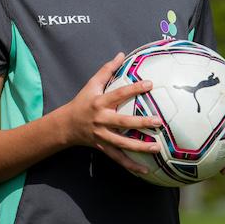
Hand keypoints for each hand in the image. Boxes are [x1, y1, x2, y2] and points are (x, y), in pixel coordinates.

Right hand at [64, 52, 161, 174]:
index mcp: (100, 102)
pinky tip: (145, 170)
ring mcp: (102, 135)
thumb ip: (107, 70)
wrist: (67, 125)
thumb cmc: (82, 101)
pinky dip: (131, 165)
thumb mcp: (91, 84)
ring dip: (140, 146)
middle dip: (141, 121)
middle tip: (158, 121)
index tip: (150, 84)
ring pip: (122, 142)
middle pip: (123, 121)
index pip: (119, 94)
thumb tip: (120, 54)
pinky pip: (118, 158)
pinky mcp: (103, 147)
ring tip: (157, 147)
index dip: (134, 88)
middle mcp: (101, 119)